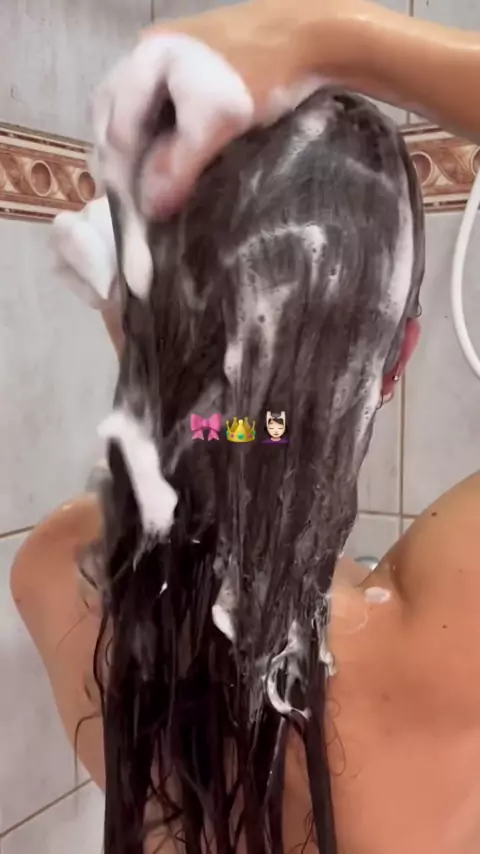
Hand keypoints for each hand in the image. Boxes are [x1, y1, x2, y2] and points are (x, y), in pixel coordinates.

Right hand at [91, 0, 347, 218]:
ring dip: (132, 151)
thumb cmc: (262, 75)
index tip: (135, 220)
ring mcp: (165, 57)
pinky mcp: (187, 67)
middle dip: (118, 162)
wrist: (310, 37)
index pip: (117, 130)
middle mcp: (146, 53)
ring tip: (144, 188)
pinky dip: (151, 137)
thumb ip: (177, 165)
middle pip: (110, 117)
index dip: (122, 179)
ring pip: (130, 110)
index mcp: (144, 60)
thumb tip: (149, 210)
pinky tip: (166, 159)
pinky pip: (152, 106)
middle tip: (130, 205)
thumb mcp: (216, 123)